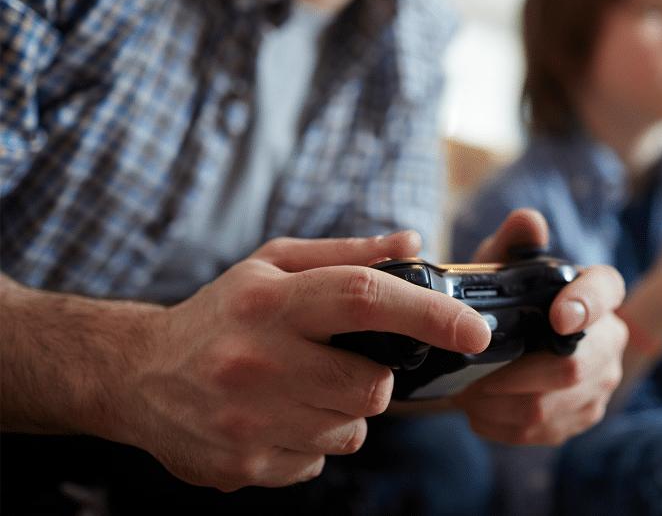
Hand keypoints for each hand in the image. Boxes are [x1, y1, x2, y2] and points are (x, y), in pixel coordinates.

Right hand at [120, 232, 490, 490]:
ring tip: (300, 387)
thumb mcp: (273, 267)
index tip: (475, 330)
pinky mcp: (242, 466)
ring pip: (352, 430)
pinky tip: (276, 415)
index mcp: (271, 302)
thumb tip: (414, 245)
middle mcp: (257, 361)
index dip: (430, 314)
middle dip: (375, 377)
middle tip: (339, 363)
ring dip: (342, 411)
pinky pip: (317, 461)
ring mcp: (247, 421)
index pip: (366, 299)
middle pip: (371, 385)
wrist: (136, 374)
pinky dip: (310, 440)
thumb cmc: (221, 313)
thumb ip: (347, 255)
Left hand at [451, 209, 626, 444]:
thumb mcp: (502, 263)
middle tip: (474, 374)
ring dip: (500, 404)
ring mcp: (602, 381)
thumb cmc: (506, 295)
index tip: (556, 317)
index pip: (606, 292)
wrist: (505, 341)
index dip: (586, 305)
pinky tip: (479, 411)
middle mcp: (611, 337)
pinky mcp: (584, 415)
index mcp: (600, 291)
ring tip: (467, 392)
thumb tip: (528, 223)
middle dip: (516, 374)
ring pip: (553, 405)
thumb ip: (513, 241)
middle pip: (577, 366)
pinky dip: (502, 425)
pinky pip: (544, 432)